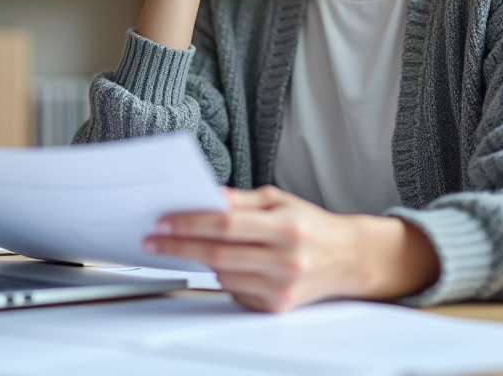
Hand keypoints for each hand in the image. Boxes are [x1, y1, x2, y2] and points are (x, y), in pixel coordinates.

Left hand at [144, 186, 440, 312]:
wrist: (347, 258)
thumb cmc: (311, 224)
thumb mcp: (278, 200)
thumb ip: (240, 200)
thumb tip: (205, 197)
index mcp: (286, 227)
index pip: (227, 224)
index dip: (191, 223)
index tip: (164, 222)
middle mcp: (286, 260)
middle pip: (219, 254)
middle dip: (180, 246)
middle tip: (155, 240)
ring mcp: (282, 287)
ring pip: (223, 275)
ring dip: (199, 261)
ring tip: (183, 247)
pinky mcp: (277, 307)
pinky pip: (236, 291)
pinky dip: (223, 277)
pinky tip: (222, 264)